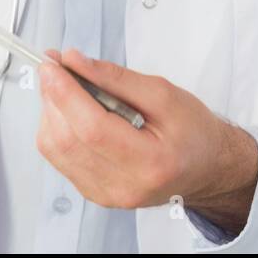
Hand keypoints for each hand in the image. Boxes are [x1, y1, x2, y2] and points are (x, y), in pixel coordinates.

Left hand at [36, 48, 257, 232]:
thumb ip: (117, 78)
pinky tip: (72, 112)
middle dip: (53, 97)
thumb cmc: (193, 131)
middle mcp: (124, 185)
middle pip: (67, 139)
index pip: (91, 127)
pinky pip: (60, 158)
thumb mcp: (164, 93)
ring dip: (52, 112)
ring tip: (66, 88)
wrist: (205, 167)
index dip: (64, 92)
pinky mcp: (94, 193)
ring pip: (56, 149)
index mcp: (149, 162)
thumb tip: (76, 63)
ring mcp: (106, 194)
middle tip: (55, 68)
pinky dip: (58, 128)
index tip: (52, 64)